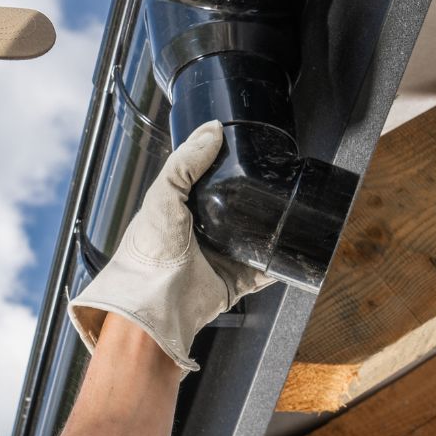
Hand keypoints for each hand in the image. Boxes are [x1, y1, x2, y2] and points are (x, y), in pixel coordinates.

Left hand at [67, 120, 274, 371]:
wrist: (155, 304)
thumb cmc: (148, 253)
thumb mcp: (163, 193)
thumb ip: (185, 161)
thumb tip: (212, 131)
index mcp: (179, 211)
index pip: (205, 182)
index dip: (223, 167)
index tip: (244, 151)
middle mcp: (199, 235)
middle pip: (234, 211)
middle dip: (252, 200)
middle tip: (272, 181)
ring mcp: (218, 259)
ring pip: (252, 240)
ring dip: (268, 231)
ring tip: (287, 212)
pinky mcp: (233, 283)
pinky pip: (262, 272)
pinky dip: (276, 264)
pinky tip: (287, 251)